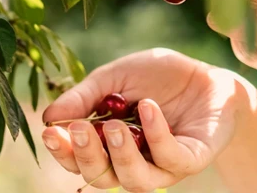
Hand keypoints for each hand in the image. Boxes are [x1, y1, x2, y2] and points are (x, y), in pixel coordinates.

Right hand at [41, 49, 248, 191]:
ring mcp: (163, 164)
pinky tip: (148, 108)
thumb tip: (48, 116)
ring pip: (135, 181)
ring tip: (114, 126)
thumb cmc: (157, 77)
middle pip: (102, 178)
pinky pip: (171, 158)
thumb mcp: (114, 78)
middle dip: (86, 156)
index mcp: (108, 146)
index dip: (63, 151)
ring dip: (120, 156)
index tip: (50, 131)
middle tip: (77, 128)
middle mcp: (133, 162)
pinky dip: (157, 136)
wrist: (207, 75)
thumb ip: (84, 97)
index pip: (79, 160)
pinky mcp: (192, 158)